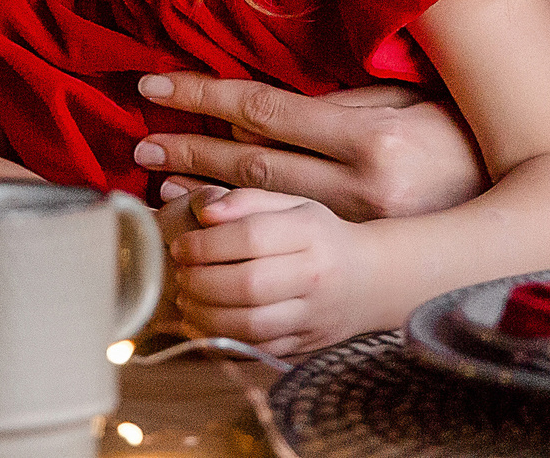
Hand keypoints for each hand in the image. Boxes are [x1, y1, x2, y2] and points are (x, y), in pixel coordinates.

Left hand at [132, 73, 486, 221]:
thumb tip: (276, 103)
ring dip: (201, 195)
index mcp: (372, 138)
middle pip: (251, 163)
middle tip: (138, 141)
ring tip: (157, 181)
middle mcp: (358, 189)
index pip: (266, 110)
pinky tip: (204, 224)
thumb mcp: (411, 106)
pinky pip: (282, 242)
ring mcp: (356, 230)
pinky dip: (236, 232)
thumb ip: (349, 101)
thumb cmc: (462, 144)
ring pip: (259, 210)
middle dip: (188, 148)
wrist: (516, 218)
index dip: (205, 96)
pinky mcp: (356, 256)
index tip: (156, 85)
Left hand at [170, 187, 372, 355]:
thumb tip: (205, 213)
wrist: (369, 280)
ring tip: (186, 299)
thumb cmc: (320, 237)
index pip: (251, 237)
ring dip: (206, 314)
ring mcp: (312, 315)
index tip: (181, 246)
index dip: (206, 244)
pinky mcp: (304, 345)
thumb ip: (248, 201)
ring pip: (250, 323)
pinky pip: (255, 348)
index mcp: (311, 232)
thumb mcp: (293, 205)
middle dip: (200, 281)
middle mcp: (316, 275)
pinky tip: (201, 323)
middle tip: (180, 274)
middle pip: (248, 284)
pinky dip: (221, 339)